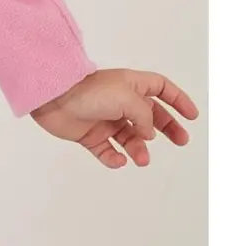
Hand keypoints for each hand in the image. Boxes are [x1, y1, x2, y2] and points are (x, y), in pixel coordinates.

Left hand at [29, 68, 198, 168]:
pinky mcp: (90, 135)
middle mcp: (119, 101)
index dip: (178, 99)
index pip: (160, 88)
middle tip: (182, 141)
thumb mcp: (127, 97)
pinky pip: (108, 152)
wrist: (53, 99)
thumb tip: (148, 133)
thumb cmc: (89, 91)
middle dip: (167, 128)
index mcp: (130, 85)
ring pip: (131, 137)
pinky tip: (117, 160)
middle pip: (151, 115)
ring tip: (141, 158)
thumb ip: (145, 116)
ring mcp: (105, 118)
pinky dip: (115, 158)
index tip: (192, 115)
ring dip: (140, 148)